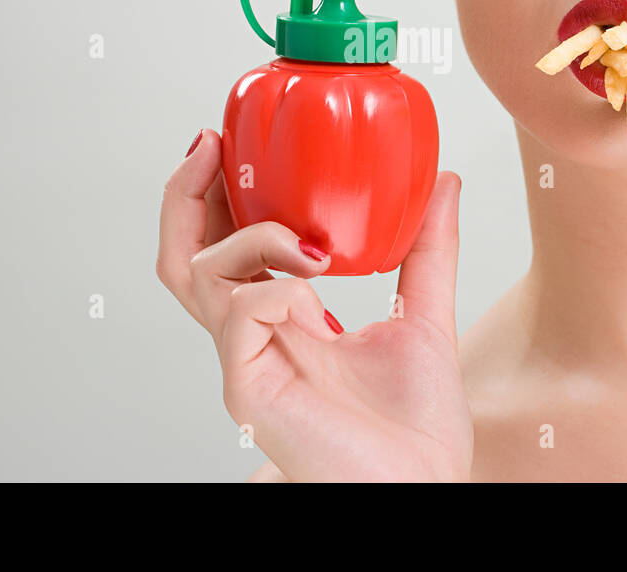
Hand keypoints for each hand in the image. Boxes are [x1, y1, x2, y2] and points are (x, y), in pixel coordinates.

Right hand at [156, 129, 472, 481]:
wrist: (424, 485)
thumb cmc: (414, 426)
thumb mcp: (425, 312)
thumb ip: (429, 249)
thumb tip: (445, 182)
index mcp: (281, 320)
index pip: (220, 247)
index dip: (214, 193)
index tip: (230, 141)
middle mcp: (252, 337)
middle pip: (181, 257)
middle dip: (186, 193)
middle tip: (213, 145)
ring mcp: (245, 363)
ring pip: (199, 273)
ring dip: (254, 236)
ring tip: (312, 246)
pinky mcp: (249, 389)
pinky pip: (241, 313)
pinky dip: (279, 289)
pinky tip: (320, 300)